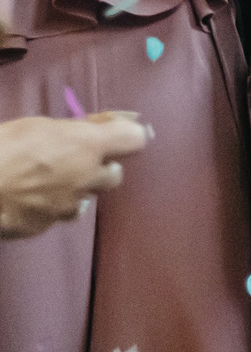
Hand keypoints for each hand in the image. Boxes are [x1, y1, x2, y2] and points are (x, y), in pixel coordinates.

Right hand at [0, 112, 147, 237]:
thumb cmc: (1, 146)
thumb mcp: (38, 125)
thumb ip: (75, 128)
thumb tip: (103, 125)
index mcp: (88, 145)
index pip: (135, 139)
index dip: (126, 137)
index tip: (115, 137)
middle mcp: (86, 177)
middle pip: (115, 175)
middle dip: (101, 169)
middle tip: (75, 162)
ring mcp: (66, 206)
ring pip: (85, 199)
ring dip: (74, 191)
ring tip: (43, 183)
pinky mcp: (44, 227)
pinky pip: (56, 215)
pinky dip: (48, 208)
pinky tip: (26, 201)